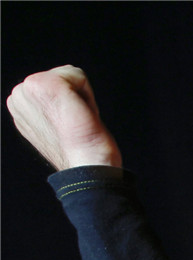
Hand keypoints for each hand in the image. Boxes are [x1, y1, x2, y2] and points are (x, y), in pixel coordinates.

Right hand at [6, 65, 120, 169]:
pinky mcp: (42, 85)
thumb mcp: (58, 124)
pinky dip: (88, 95)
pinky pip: (77, 74)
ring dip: (83, 97)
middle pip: (63, 75)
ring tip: (78, 121)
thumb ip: (52, 107)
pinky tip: (81, 115)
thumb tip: (59, 101)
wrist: (87, 166)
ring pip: (70, 75)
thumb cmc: (80, 151)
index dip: (73, 102)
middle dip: (77, 97)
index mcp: (19, 105)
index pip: (56, 83)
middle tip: (76, 123)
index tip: (71, 125)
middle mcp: (17, 96)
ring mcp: (27, 89)